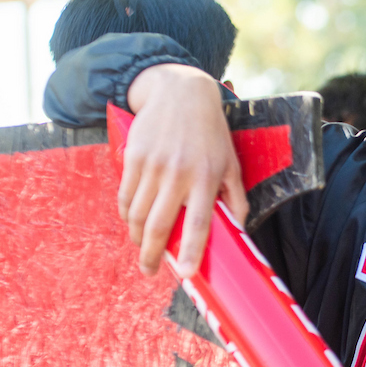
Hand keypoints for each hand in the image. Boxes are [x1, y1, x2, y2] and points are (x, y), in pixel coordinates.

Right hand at [118, 64, 248, 276]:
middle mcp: (179, 174)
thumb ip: (236, 197)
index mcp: (206, 178)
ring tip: (142, 246)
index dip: (191, 252)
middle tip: (150, 271)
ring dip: (137, 237)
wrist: (180, 92)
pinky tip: (132, 221)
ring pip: (138, 214)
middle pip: (160, 226)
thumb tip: (240, 229)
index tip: (186, 274)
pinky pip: (126, 196)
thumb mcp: (230, 161)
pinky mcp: (134, 157)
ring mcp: (153, 166)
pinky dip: (127, 214)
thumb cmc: (210, 132)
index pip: (198, 224)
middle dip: (152, 255)